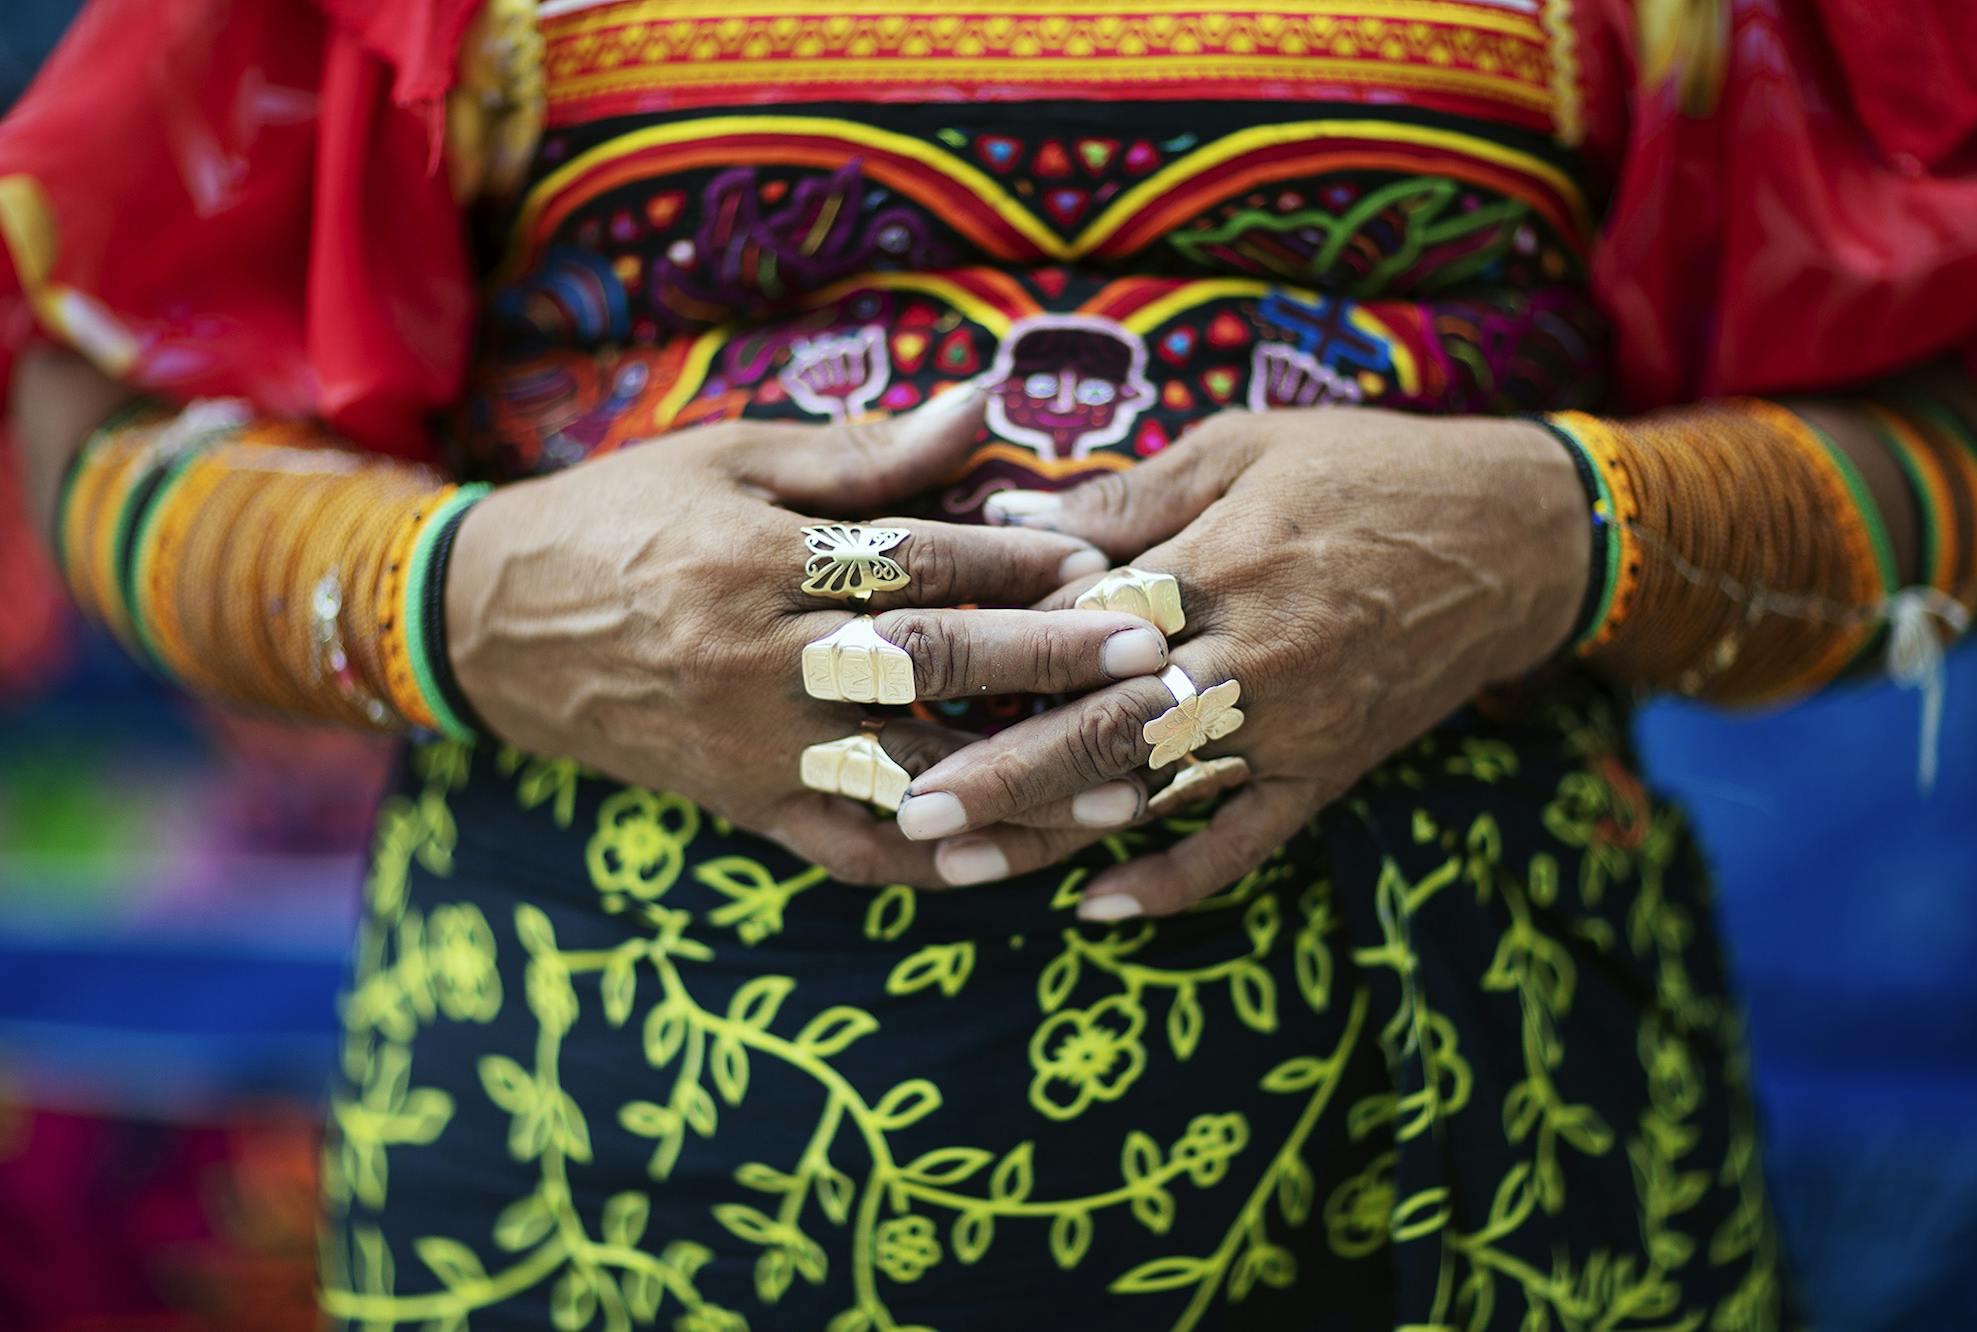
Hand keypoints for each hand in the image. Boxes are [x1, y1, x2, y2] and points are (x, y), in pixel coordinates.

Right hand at [444, 388, 1172, 885]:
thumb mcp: (726, 460)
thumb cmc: (620, 519)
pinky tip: (1011, 861)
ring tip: (1116, 783)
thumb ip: (860, 454)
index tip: (1099, 556)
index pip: (908, 561)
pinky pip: (847, 848)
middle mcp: (755, 661)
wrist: (492, 623)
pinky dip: (930, 863)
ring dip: (1015, 783)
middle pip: (923, 665)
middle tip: (1145, 656)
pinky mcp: (743, 807)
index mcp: (754, 559)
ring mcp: (750, 747)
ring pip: (902, 772)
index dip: (1009, 558)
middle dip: (1043, 662)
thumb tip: (982, 406)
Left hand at [892, 407, 1591, 915]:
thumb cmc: (1371, 470)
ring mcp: (1293, 727)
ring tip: (958, 863)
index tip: (903, 670)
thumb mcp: (1247, 447)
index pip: (1084, 622)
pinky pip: (1245, 843)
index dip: (991, 647)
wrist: (1518, 538)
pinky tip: (1097, 911)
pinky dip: (1174, 882)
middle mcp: (1254, 657)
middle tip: (903, 809)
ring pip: (1156, 795)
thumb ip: (1129, 495)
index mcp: (1225, 564)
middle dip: (1001, 771)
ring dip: (1055, 834)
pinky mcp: (1327, 773)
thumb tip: (1007, 519)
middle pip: (1105, 725)